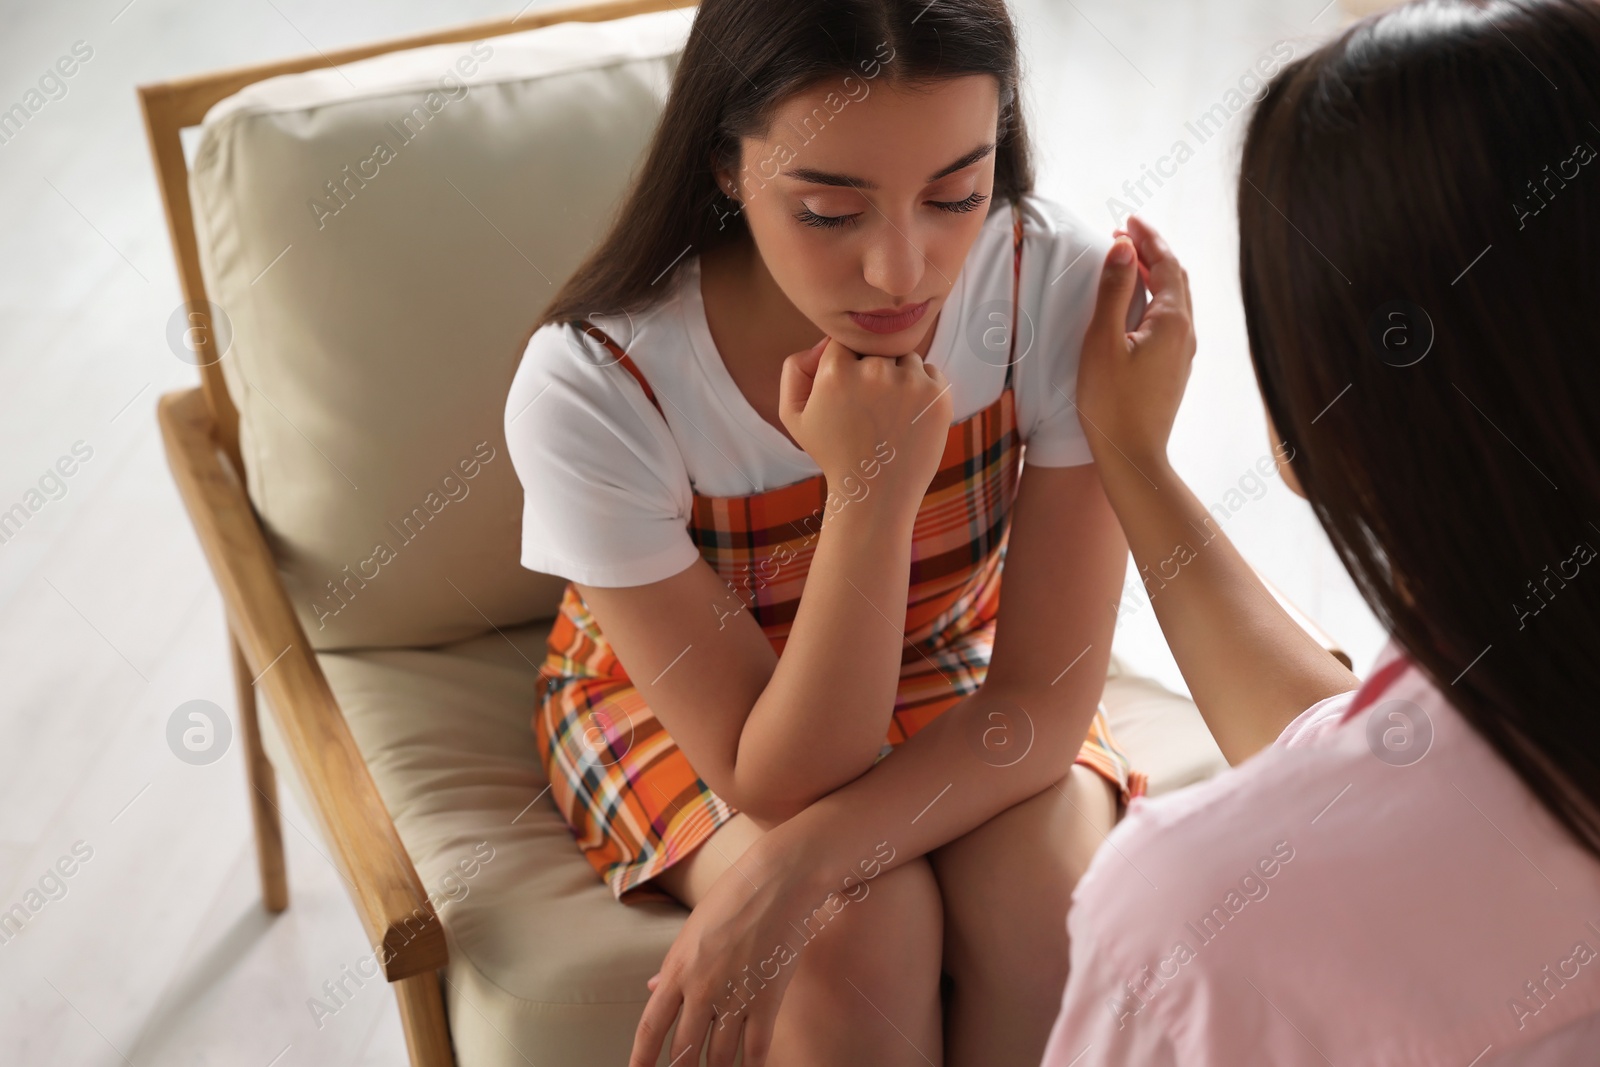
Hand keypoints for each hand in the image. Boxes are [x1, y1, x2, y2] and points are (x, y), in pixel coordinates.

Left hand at [630, 840, 819, 1066]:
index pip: (650, 1026)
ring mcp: (735, 996)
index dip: (640, 1059)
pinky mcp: (768, 999)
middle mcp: (701, 989)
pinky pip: (756, 1048)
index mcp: (677, 969)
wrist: (778, 880)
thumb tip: (651, 989)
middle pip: (683, 1051)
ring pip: (719, 1056)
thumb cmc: (733, 897)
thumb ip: (672, 965)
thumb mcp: (692, 928)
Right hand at [779, 335, 952, 514]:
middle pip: (877, 348)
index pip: (844, 342)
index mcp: (836, 372)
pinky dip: (922, 389)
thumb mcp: (795, 415)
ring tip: (889, 415)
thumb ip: (795, 369)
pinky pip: (930, 372)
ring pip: (905, 358)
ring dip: (900, 377)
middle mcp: (874, 371)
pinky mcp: (937, 396)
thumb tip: (823, 342)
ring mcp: (910, 382)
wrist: (875, 493)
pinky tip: (908, 417)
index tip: (849, 393)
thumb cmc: (833, 453)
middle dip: (874, 370)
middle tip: (870, 409)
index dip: (847, 365)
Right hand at [1076, 215, 1196, 470]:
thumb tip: (1123, 249)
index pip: (1167, 263)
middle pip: (1176, 278)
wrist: (1134, 456)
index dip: (1148, 238)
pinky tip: (1136, 305)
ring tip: (1128, 262)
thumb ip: (1114, 291)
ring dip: (1154, 275)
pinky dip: (1154, 299)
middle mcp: (1186, 333)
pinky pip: (1170, 320)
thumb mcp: (1102, 342)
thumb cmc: (1111, 403)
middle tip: (1125, 235)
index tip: (1128, 220)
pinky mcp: (1174, 369)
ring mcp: (1183, 353)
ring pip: (1175, 300)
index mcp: (1173, 320)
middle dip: (1153, 252)